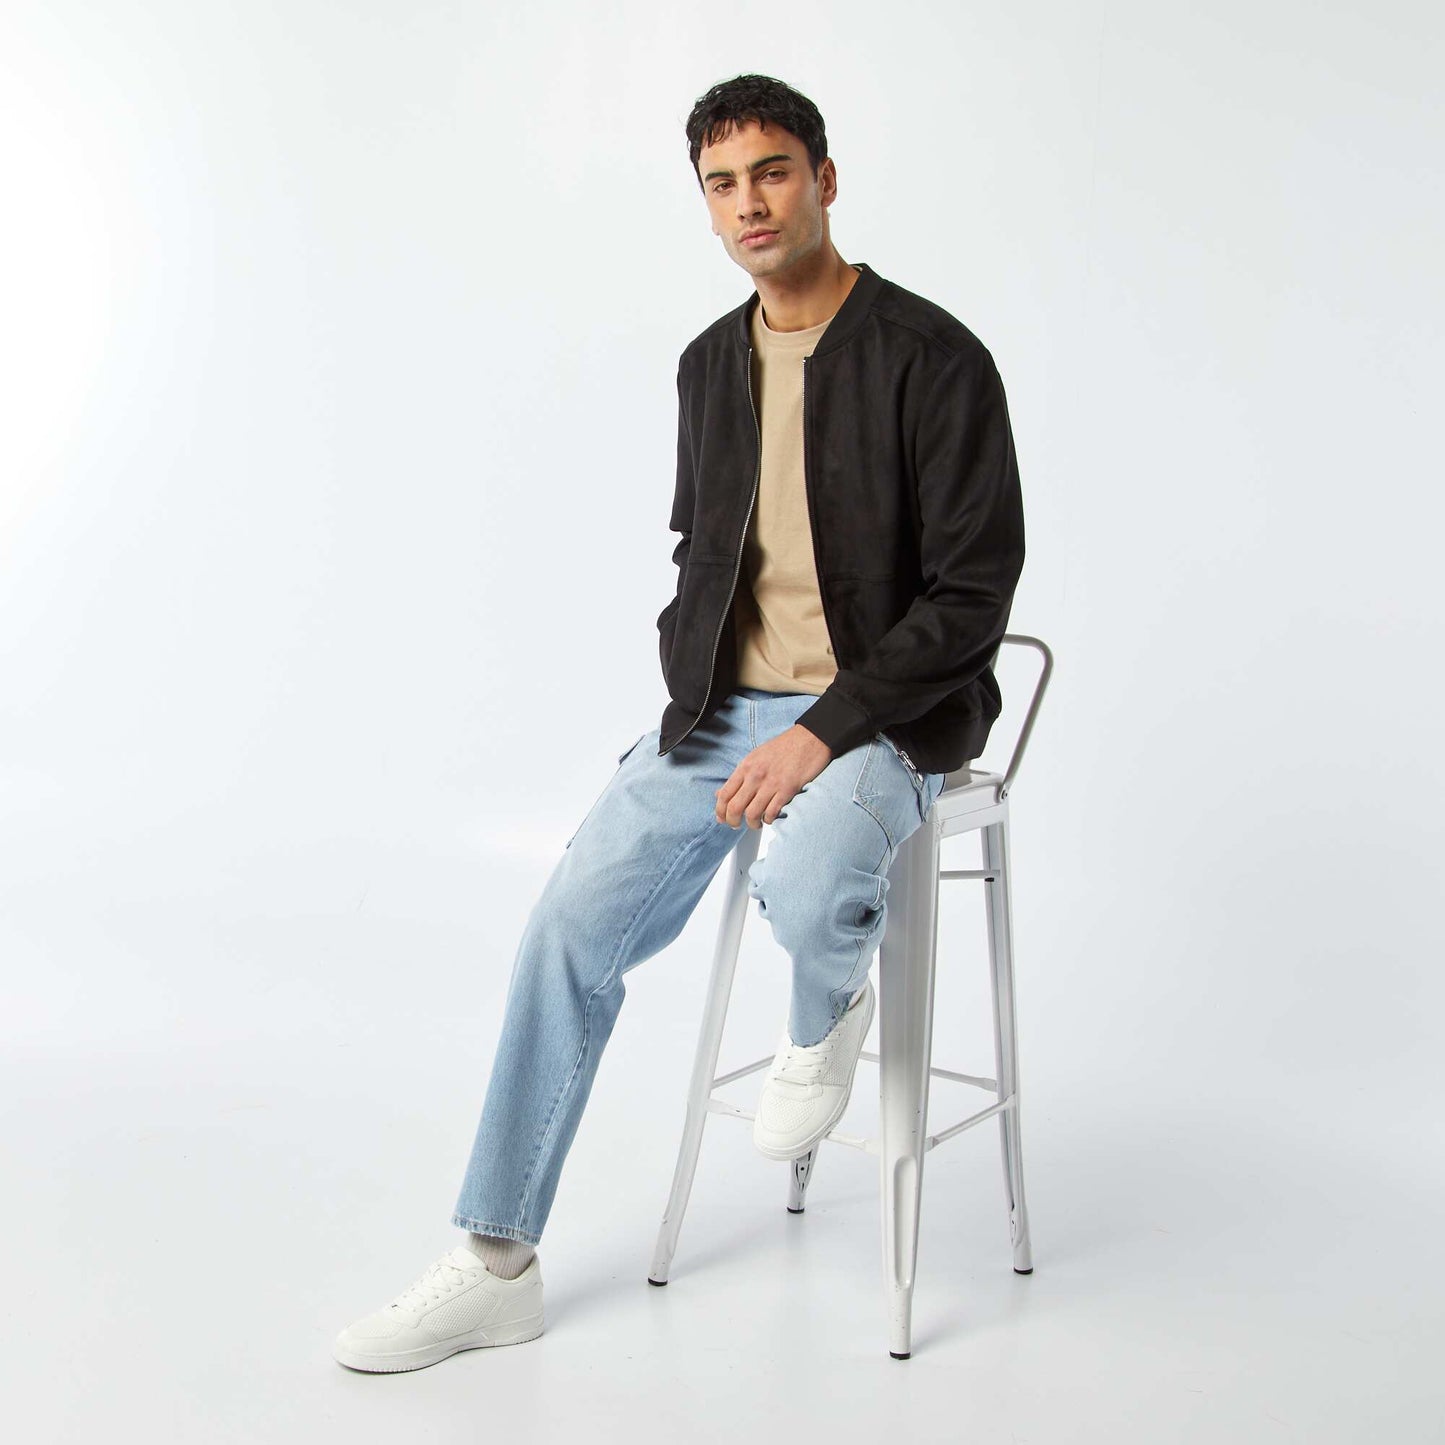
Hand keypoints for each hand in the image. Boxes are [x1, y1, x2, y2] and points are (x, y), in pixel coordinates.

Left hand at [715, 724, 832, 828]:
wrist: (810, 738)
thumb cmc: (784, 747)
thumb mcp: (755, 757)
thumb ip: (739, 776)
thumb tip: (720, 794)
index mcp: (746, 767)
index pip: (724, 794)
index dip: (720, 811)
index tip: (722, 818)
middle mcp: (755, 776)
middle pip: (734, 807)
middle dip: (732, 821)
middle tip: (737, 825)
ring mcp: (771, 783)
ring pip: (752, 814)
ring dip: (752, 824)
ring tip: (756, 823)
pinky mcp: (787, 790)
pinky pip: (772, 813)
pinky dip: (768, 820)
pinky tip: (770, 817)